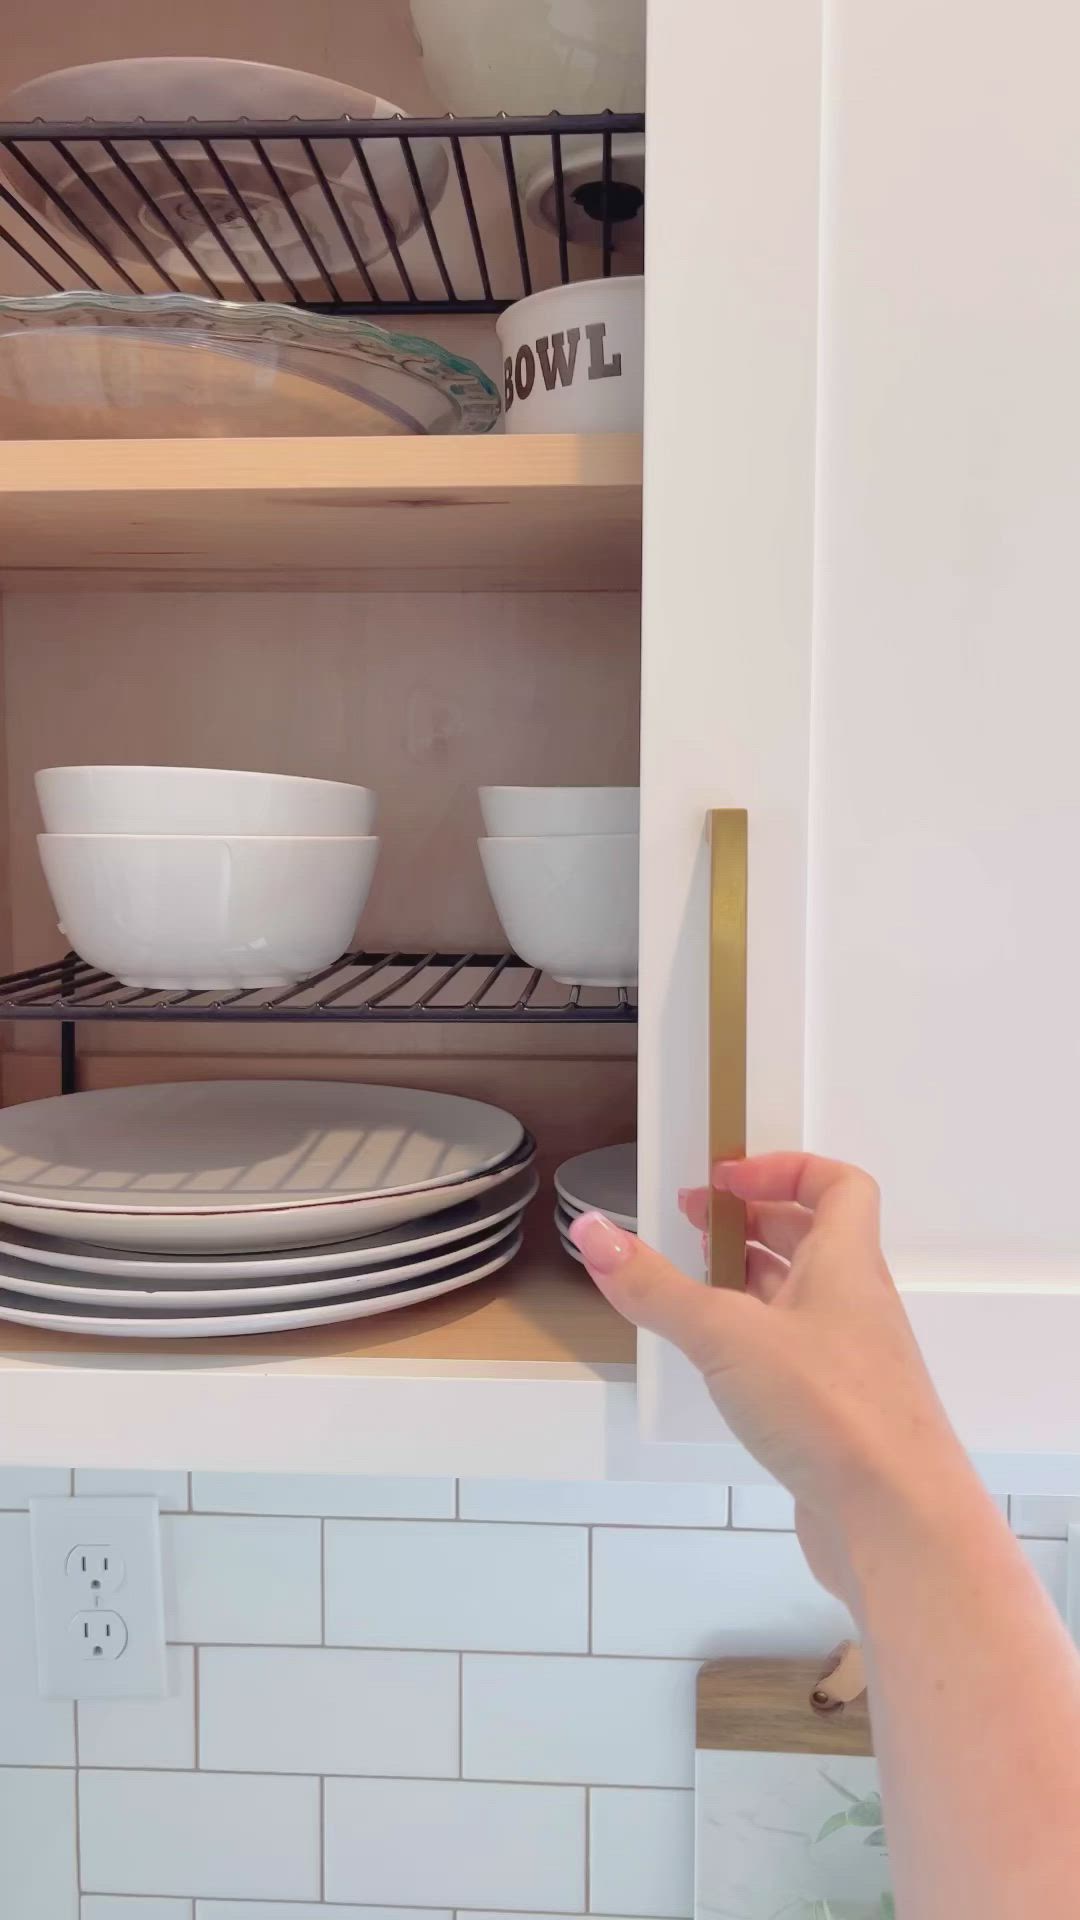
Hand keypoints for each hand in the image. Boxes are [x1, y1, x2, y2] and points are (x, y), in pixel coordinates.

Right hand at [567, 1153, 970, 1603]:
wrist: (897, 1522)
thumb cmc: (831, 1412)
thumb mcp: (725, 1335)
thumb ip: (655, 1287)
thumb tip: (594, 1232)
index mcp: (846, 1265)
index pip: (837, 1185)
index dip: (782, 1168)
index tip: (723, 1181)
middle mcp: (856, 1306)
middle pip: (813, 1239)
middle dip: (751, 1223)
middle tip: (692, 1225)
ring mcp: (851, 1364)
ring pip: (801, 1301)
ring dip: (749, 1283)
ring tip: (692, 1287)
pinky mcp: (838, 1417)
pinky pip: (796, 1357)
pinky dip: (754, 1344)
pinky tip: (716, 1365)